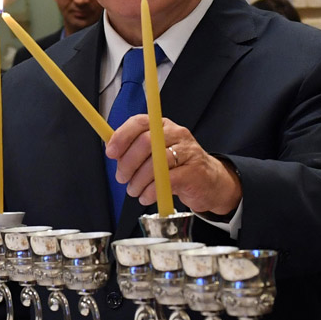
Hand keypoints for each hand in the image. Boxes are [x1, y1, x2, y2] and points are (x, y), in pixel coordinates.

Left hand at [106, 114, 241, 214]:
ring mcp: (188, 151)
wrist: (209, 182)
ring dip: (139, 181)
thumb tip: (111, 150)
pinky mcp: (195, 171)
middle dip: (128, 163)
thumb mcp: (154, 154)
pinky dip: (152, 191)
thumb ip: (134, 150)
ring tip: (134, 191)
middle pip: (145, 142)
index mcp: (162, 126)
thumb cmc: (176, 167)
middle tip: (121, 178)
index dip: (122, 137)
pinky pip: (167, 180)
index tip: (111, 153)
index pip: (139, 122)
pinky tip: (146, 197)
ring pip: (156, 163)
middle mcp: (176, 133)